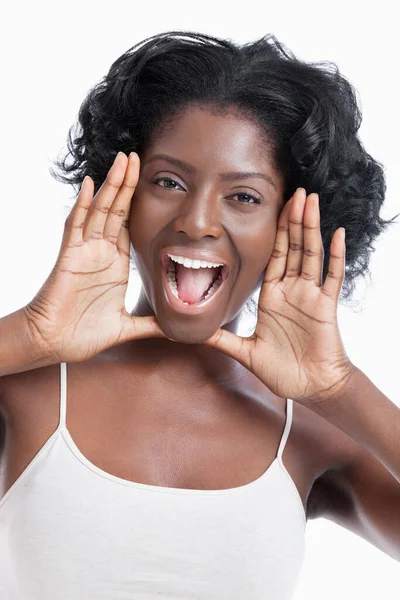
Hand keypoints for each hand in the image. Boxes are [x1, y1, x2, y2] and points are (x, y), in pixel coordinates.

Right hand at [24, 152, 165, 362]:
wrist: (53, 344)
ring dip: (110, 186)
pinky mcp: (69, 257)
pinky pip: (75, 226)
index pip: (129, 226)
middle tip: (138, 156)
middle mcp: (101, 253)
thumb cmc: (83, 334)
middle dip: (127, 184)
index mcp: (115, 265)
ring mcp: (84, 252)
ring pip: (99, 211)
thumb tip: (178, 333)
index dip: (139, 203)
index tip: (152, 182)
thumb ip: (153, 325)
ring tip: (122, 160)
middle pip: (116, 210)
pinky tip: (89, 184)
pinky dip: (82, 205)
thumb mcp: (127, 327)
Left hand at [202, 188, 355, 405]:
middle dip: (292, 220)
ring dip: (311, 227)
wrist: (310, 389)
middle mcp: (292, 290)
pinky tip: (337, 233)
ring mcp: (310, 296)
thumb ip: (220, 340)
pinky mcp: (325, 306)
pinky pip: (332, 277)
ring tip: (310, 201)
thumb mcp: (245, 352)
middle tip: (294, 191)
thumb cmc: (282, 371)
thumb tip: (190, 334)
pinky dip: (336, 255)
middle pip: (292, 247)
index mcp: (272, 296)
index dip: (274, 232)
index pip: (273, 256)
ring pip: (310, 254)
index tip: (273, 207)